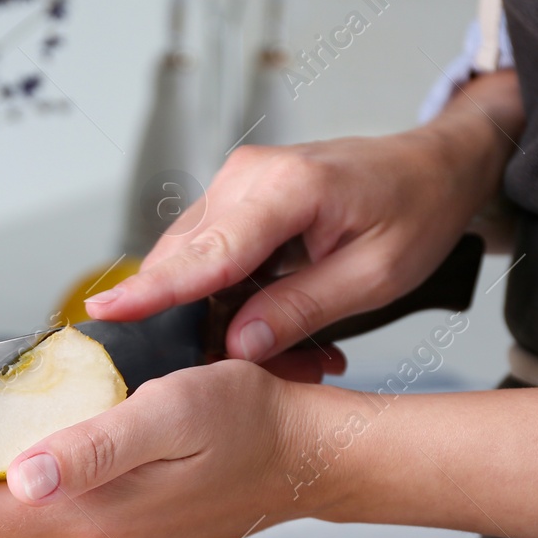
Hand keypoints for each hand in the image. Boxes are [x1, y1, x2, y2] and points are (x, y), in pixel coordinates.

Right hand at [84, 71, 522, 362]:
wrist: (433, 165)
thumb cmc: (415, 210)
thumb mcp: (376, 275)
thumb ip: (301, 309)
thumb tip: (237, 344)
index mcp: (288, 188)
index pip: (208, 253)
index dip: (154, 290)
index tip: (104, 312)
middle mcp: (247, 178)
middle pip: (188, 264)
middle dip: (202, 325)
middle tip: (260, 371)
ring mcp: (234, 184)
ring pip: (191, 264)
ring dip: (217, 314)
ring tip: (280, 349)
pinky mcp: (231, 199)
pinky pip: (207, 255)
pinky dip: (224, 295)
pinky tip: (263, 320)